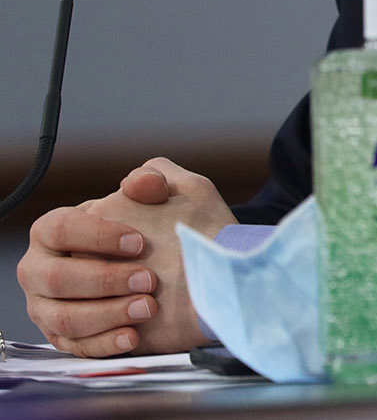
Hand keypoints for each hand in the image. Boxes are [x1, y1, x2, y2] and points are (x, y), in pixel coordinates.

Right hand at [17, 158, 237, 355]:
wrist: (180, 270)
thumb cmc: (163, 229)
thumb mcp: (169, 197)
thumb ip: (151, 181)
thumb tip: (142, 182)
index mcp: (54, 230)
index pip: (60, 228)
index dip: (97, 236)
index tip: (139, 242)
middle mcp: (42, 270)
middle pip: (57, 278)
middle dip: (104, 279)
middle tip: (148, 279)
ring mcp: (49, 307)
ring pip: (64, 318)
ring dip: (107, 314)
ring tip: (148, 307)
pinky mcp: (67, 338)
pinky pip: (77, 347)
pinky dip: (105, 343)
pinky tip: (133, 336)